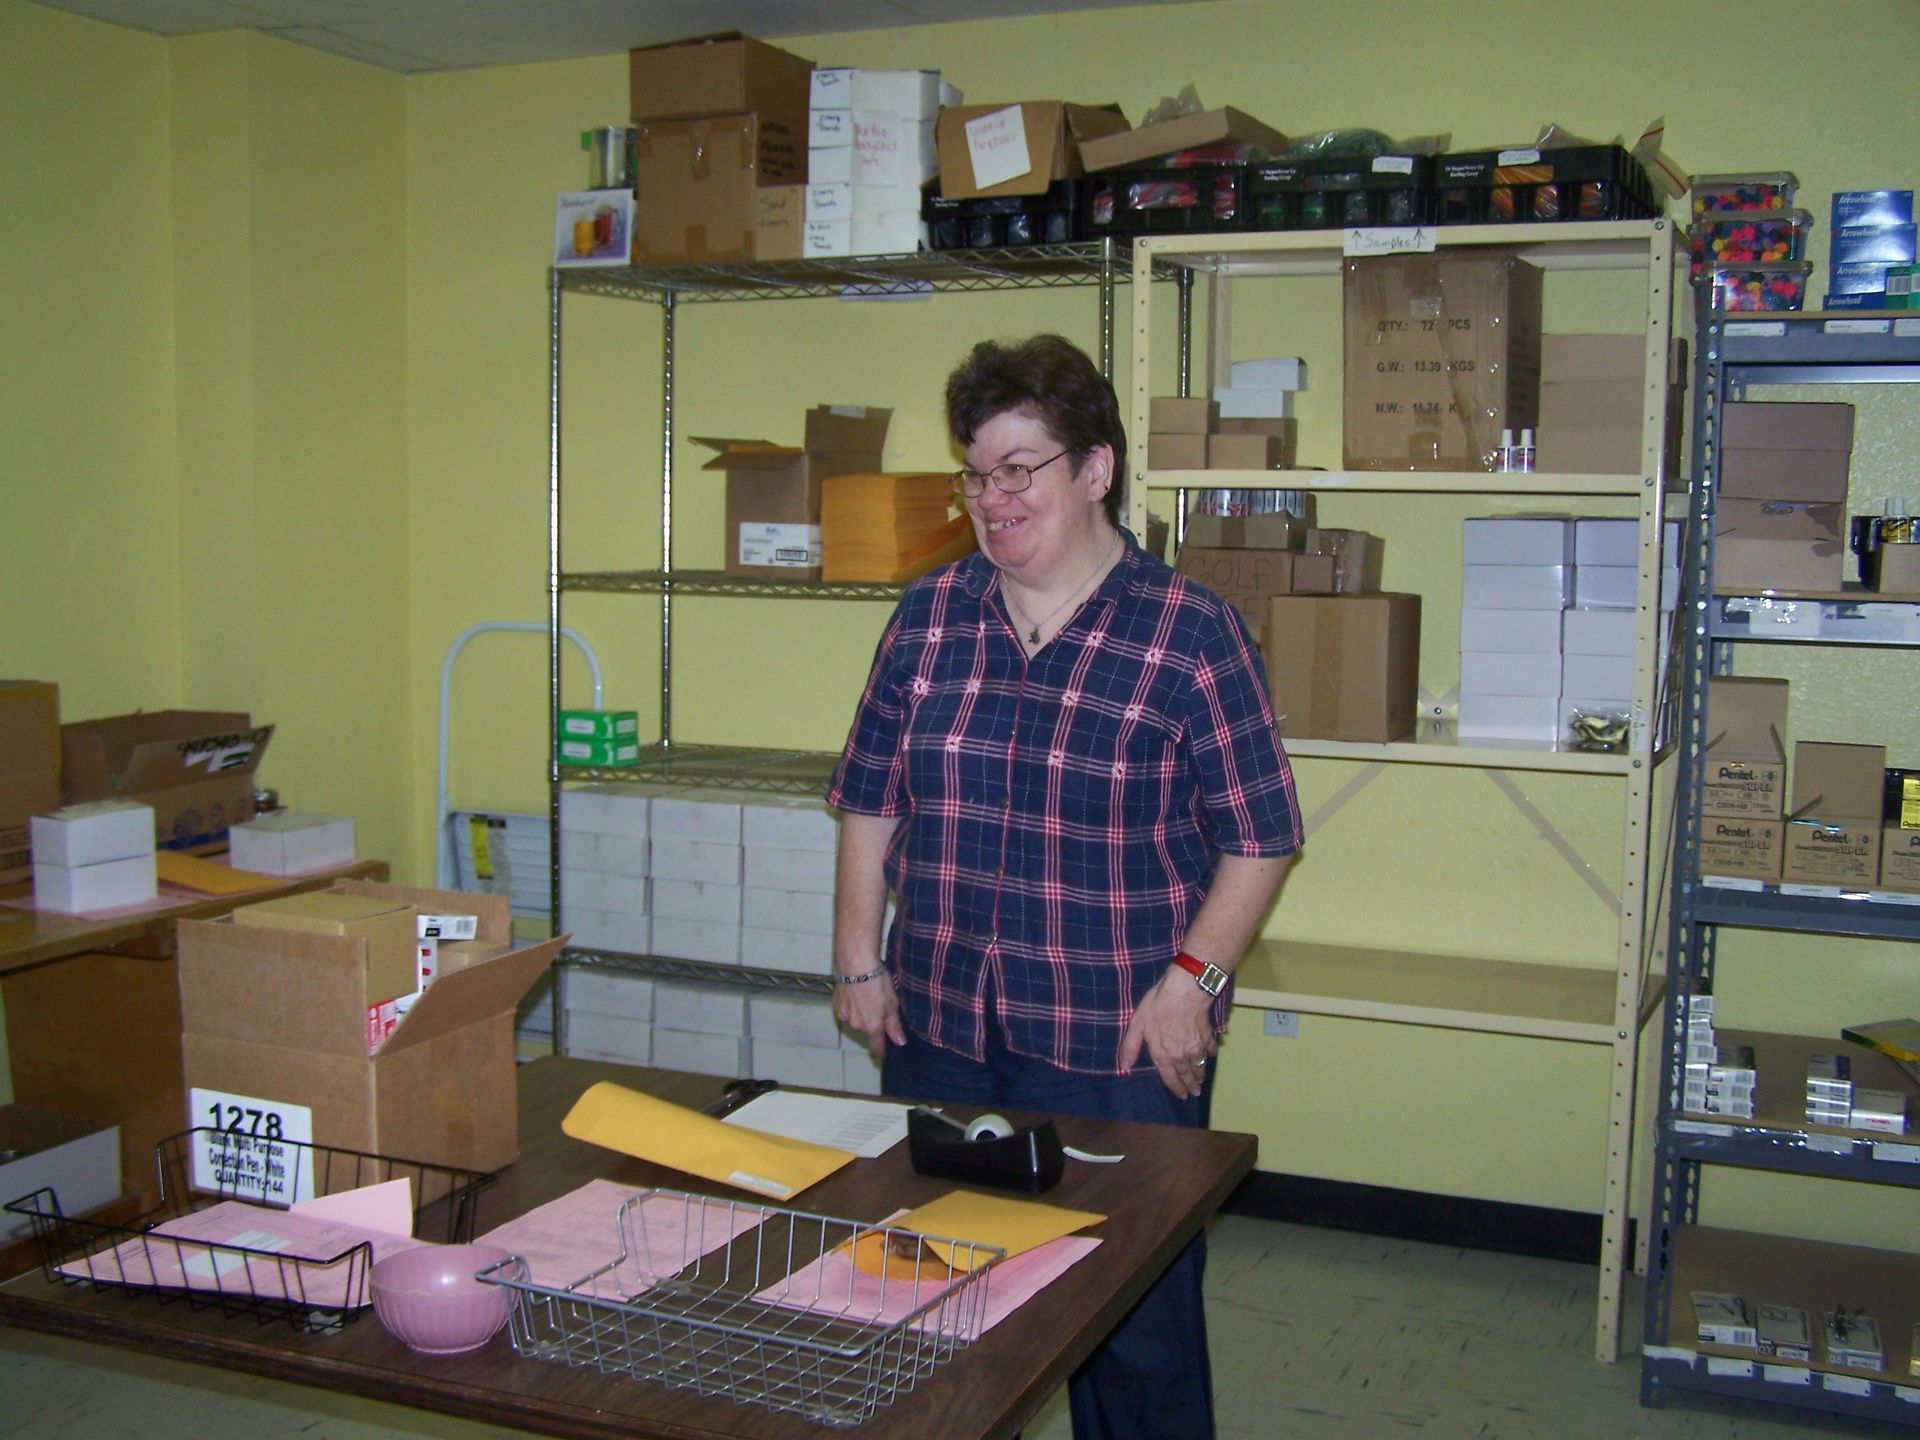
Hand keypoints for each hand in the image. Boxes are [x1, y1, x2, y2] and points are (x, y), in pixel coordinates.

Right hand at [833, 968, 905, 1060]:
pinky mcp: (835, 1005)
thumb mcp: (892, 1004)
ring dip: (860, 1015)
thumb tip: (899, 1042)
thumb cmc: (877, 983)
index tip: (883, 1053)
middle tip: (878, 1008)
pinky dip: (851, 1007)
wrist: (855, 965)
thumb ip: (894, 1026)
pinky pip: (846, 1011)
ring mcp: (844, 1016)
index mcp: (872, 1027)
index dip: (880, 1051)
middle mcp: (856, 1026)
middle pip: (866, 1031)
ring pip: (855, 1021)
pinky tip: (856, 994)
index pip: (876, 1046)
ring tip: (867, 998)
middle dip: (872, 1025)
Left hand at [1119, 966, 1217, 1098]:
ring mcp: (1196, 1046)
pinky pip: (1210, 1048)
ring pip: (1199, 1065)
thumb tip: (1124, 1067)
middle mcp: (1181, 1056)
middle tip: (1195, 1093)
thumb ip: (1130, 1047)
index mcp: (1163, 1055)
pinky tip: (1211, 1054)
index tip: (1182, 1096)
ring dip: (1200, 1074)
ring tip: (1202, 1080)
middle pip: (1187, 1075)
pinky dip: (1210, 1053)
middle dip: (1191, 1085)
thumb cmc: (1158, 1006)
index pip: (1170, 1078)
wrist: (1185, 992)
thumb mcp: (1137, 1024)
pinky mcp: (1207, 1035)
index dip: (1176, 1089)